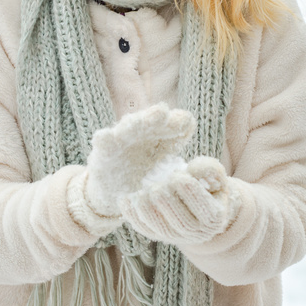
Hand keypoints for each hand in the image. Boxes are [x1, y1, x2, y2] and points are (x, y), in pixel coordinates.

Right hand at [82, 102, 195, 218]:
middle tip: (163, 112)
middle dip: (156, 117)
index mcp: (160, 137)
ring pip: (128, 128)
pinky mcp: (103, 154)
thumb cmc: (146, 178)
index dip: (178, 123)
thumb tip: (203, 160)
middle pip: (150, 122)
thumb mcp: (166, 169)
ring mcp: (121, 142)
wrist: (115, 193)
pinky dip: (104, 140)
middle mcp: (141, 134)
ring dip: (135, 123)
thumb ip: (182, 160)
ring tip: (138, 121)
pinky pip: (103, 145)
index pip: (171, 125)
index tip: (186, 124)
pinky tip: (104, 137)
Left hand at [119, 156, 241, 244]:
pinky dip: (132, 216)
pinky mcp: (159, 236)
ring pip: (161, 229)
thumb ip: (209, 170)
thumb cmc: (209, 187)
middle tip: (157, 187)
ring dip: (147, 211)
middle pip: (180, 222)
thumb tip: (191, 169)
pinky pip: (144, 229)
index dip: (189, 191)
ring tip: (140, 194)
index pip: (202, 207)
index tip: (178, 176)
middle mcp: (196, 233)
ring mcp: (176, 237)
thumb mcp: (216, 176)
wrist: (202, 206)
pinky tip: (124, 199)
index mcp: (213, 218)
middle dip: (166, 203)